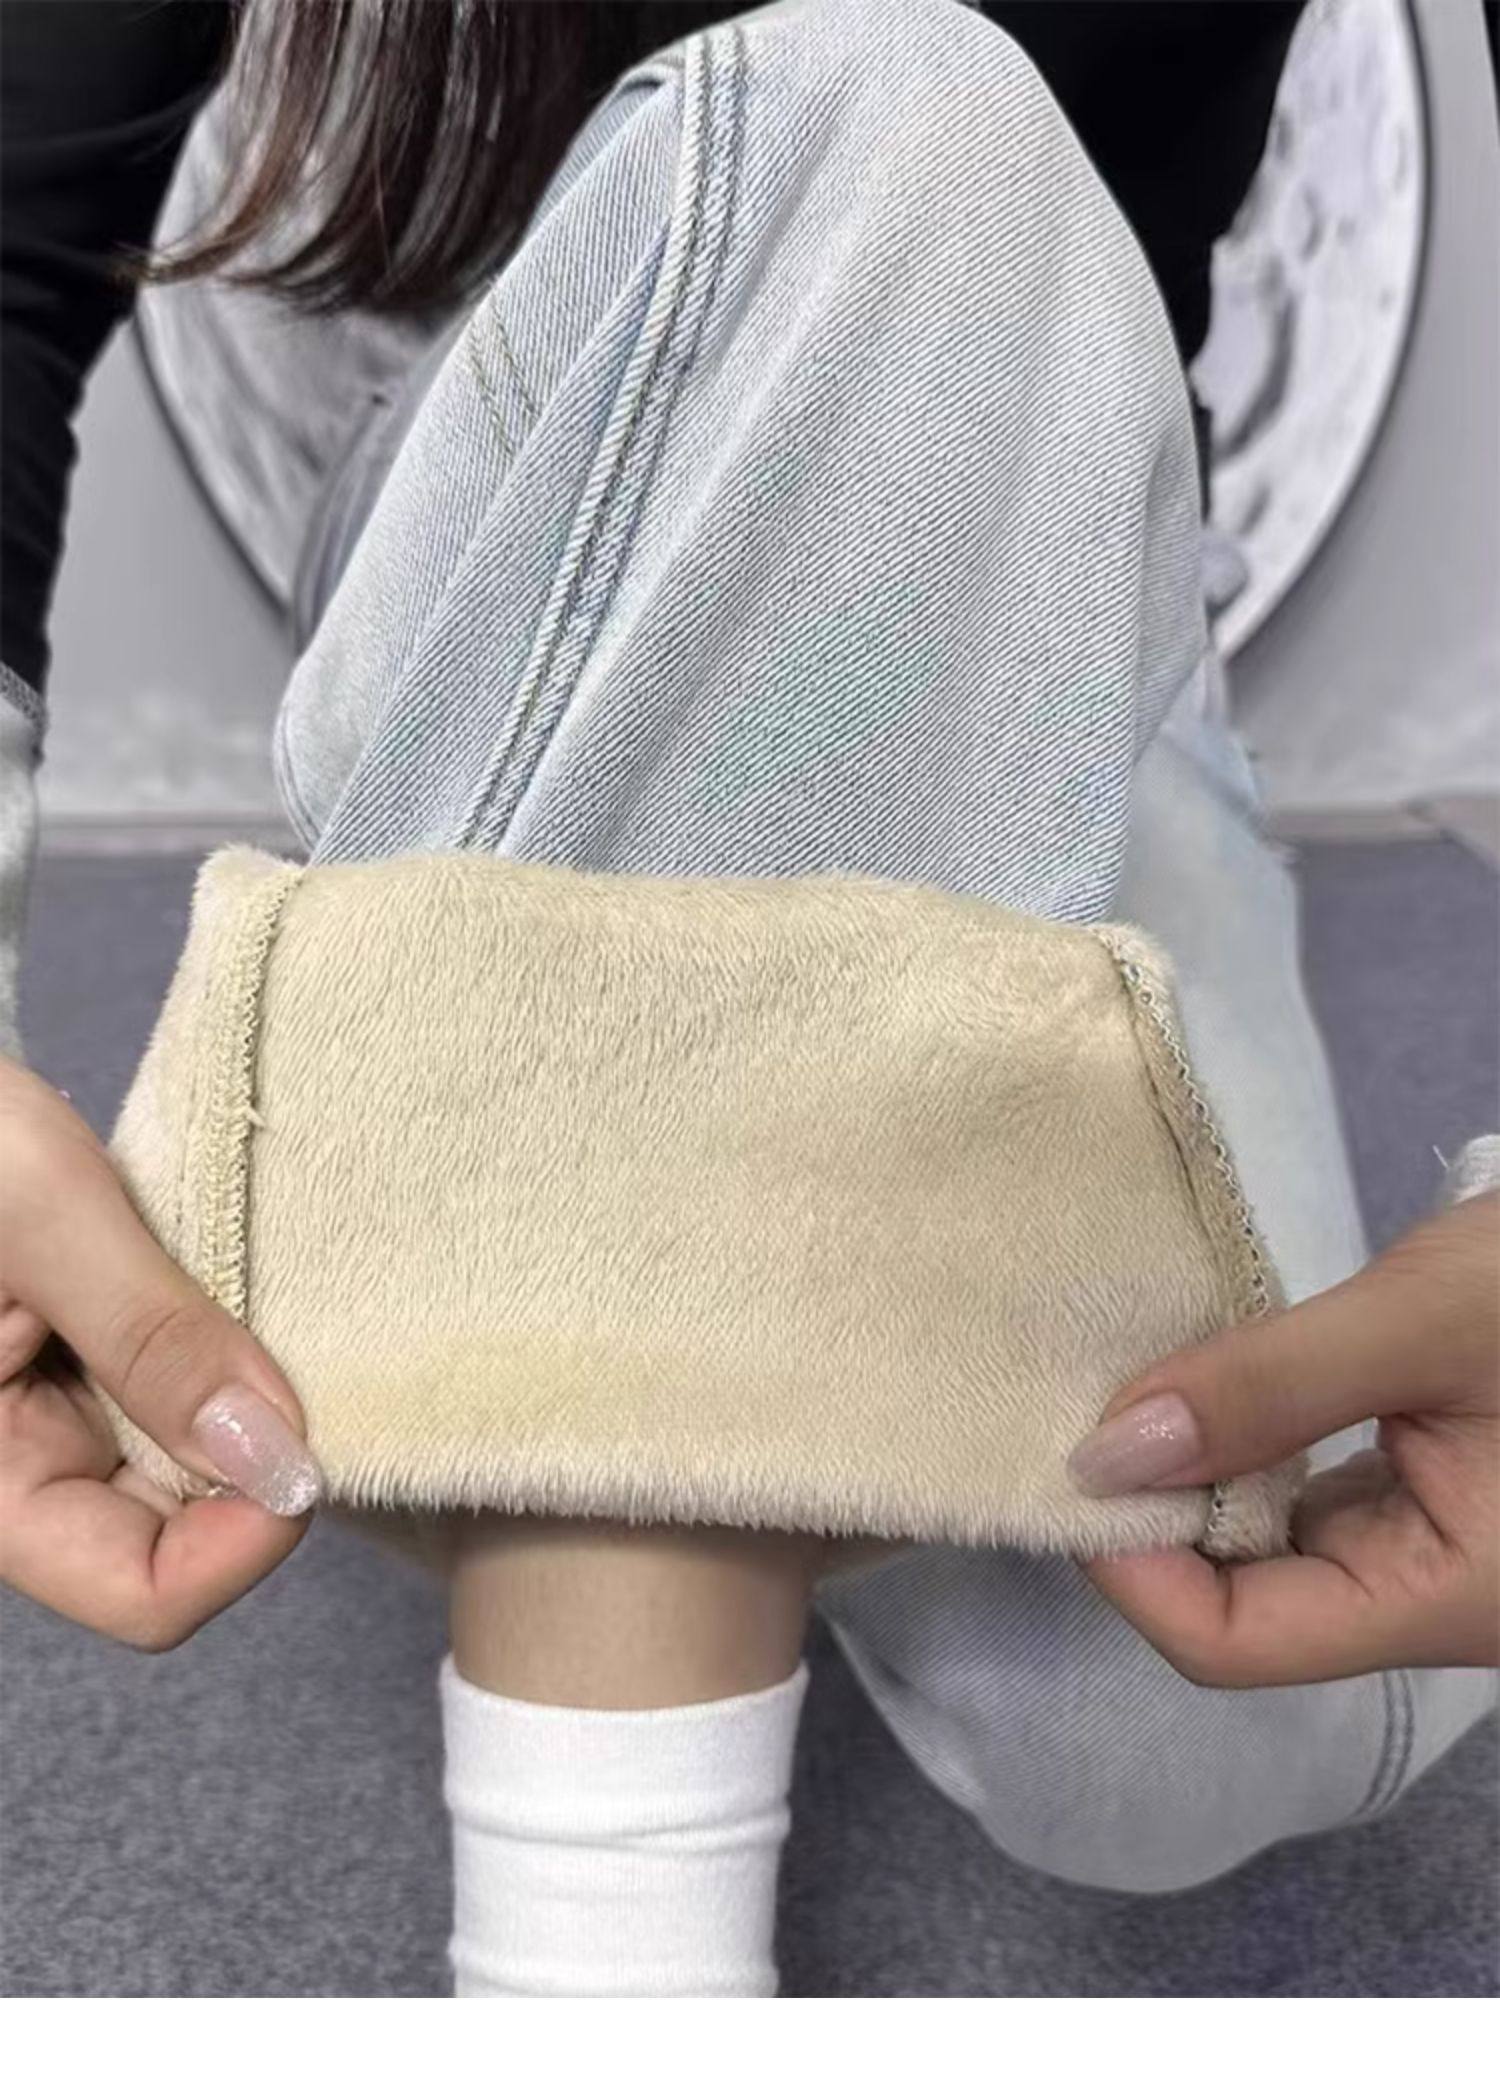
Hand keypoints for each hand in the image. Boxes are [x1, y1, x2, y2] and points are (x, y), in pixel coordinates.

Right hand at [0, 1056, 321, 1649]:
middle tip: (301, 1349)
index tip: (309, 1440)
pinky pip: (167, 1400)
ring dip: (236, 1405)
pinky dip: (213, 1358)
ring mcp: (42, 1423)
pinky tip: (224, 1285)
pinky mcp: (66, 1370)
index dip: (244, 1539)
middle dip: (250, 1462)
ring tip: (248, 1298)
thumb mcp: (38, 1210)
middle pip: (175, 1538)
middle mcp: (12, 1470)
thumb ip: (154, 1335)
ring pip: (184, 1471)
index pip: (140, 1592)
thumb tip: (277, 1454)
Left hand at [1070, 1190, 1498, 1685]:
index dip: (1132, 1564)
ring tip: (1140, 1378)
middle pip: (1244, 1602)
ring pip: (1273, 1548)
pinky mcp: (1439, 1494)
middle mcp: (1436, 1599)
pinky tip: (1218, 1378)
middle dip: (1157, 1512)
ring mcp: (1438, 1549)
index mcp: (1450, 1600)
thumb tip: (1107, 1452)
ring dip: (1202, 1473)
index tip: (1070, 1453)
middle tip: (1084, 1401)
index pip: (1234, 1642)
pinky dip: (1254, 1445)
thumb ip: (1268, 1386)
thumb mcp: (1427, 1319)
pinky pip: (1315, 1498)